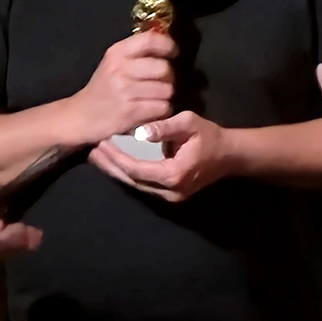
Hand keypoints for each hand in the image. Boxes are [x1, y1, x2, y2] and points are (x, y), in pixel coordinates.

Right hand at [65, 31, 175, 143]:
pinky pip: (162, 107)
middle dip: (168, 78)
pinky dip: (161, 111)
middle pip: (164, 68)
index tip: (172, 53)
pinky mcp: (131, 111)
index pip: (151, 39)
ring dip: (165, 97)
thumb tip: (167, 45)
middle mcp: (120, 68)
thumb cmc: (102, 90)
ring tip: (154, 99)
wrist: (81, 116)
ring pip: (167, 90)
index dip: (168, 45)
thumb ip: (137, 53)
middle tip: (161, 83)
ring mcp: (125, 90)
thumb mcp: (113, 64)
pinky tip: (151, 111)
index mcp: (117, 52)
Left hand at [87, 111, 234, 202]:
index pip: (135, 169)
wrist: (230, 156)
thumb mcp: (188, 124)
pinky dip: (127, 173)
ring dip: (116, 170)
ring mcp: (169, 196)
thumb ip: (164, 127)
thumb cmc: (210, 137)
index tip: (101, 142)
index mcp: (173, 174)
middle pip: (131, 180)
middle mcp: (169, 191)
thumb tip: (139, 131)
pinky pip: (143, 184)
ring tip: (97, 156)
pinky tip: (114, 162)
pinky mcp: (169, 193)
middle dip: (110, 165)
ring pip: (135, 184)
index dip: (116, 157)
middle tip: (91, 150)